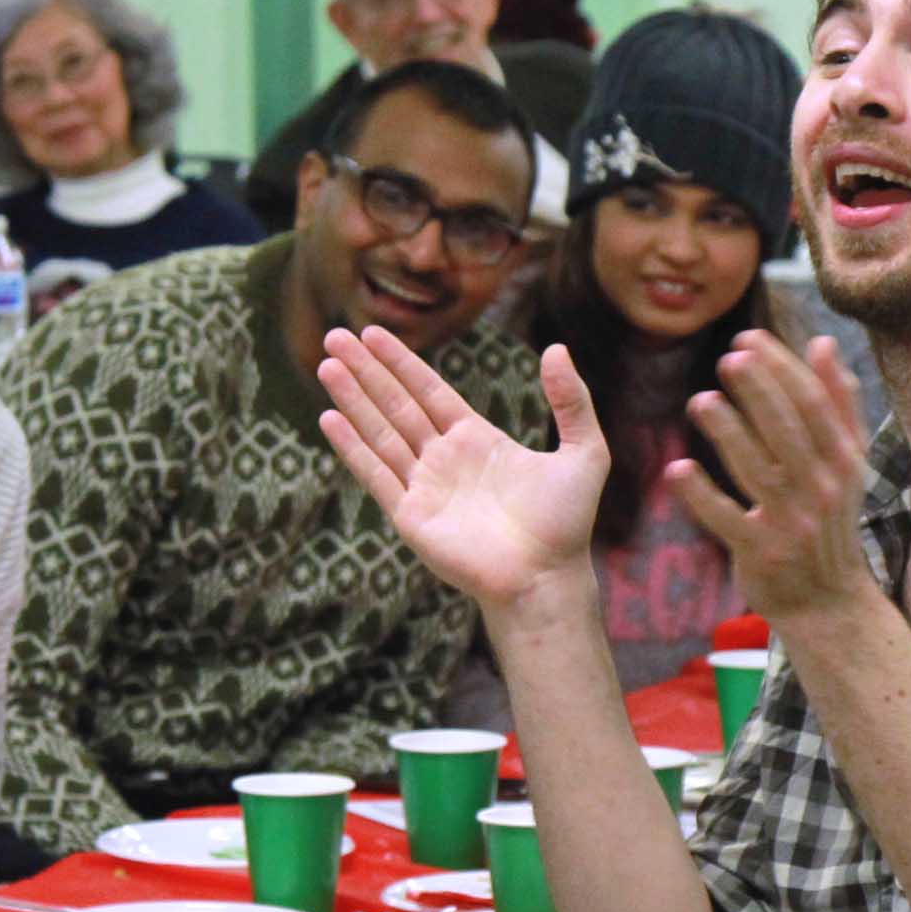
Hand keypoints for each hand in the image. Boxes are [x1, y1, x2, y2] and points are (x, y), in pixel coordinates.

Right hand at [317, 327, 605, 610]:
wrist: (546, 578)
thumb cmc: (566, 524)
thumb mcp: (584, 452)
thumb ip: (571, 400)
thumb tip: (557, 348)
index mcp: (476, 439)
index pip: (429, 391)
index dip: (401, 362)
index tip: (373, 333)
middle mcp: (444, 459)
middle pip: (396, 404)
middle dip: (366, 370)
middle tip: (335, 336)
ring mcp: (424, 487)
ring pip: (380, 432)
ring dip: (353, 399)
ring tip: (326, 365)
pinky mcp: (411, 516)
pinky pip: (376, 474)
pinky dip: (353, 447)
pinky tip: (330, 418)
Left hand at [675, 333, 879, 627]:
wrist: (828, 601)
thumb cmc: (829, 519)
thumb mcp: (846, 461)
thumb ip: (838, 402)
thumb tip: (822, 341)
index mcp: (842, 459)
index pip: (812, 404)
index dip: (781, 368)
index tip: (748, 338)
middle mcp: (821, 488)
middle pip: (788, 430)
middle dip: (758, 391)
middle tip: (728, 358)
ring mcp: (792, 522)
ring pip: (758, 471)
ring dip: (729, 434)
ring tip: (700, 401)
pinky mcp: (761, 552)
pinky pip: (727, 520)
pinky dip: (701, 496)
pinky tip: (676, 469)